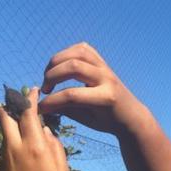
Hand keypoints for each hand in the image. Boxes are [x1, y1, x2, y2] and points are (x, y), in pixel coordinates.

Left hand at [0, 87, 69, 170]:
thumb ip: (56, 148)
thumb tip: (48, 132)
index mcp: (35, 146)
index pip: (28, 113)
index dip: (30, 98)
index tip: (34, 89)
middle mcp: (16, 147)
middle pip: (7, 117)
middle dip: (11, 105)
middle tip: (18, 99)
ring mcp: (4, 157)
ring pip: (4, 131)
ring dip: (9, 121)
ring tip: (19, 119)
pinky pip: (4, 146)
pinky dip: (10, 138)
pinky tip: (20, 145)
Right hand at [38, 42, 152, 136]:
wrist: (131, 114)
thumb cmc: (107, 121)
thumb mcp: (88, 121)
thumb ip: (67, 110)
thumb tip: (42, 105)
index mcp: (105, 98)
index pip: (72, 96)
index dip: (52, 101)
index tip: (40, 107)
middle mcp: (107, 79)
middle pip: (74, 67)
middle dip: (52, 76)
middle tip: (45, 90)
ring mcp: (106, 67)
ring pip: (78, 52)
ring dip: (57, 61)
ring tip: (49, 75)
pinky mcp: (103, 61)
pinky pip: (83, 49)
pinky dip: (67, 53)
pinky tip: (60, 66)